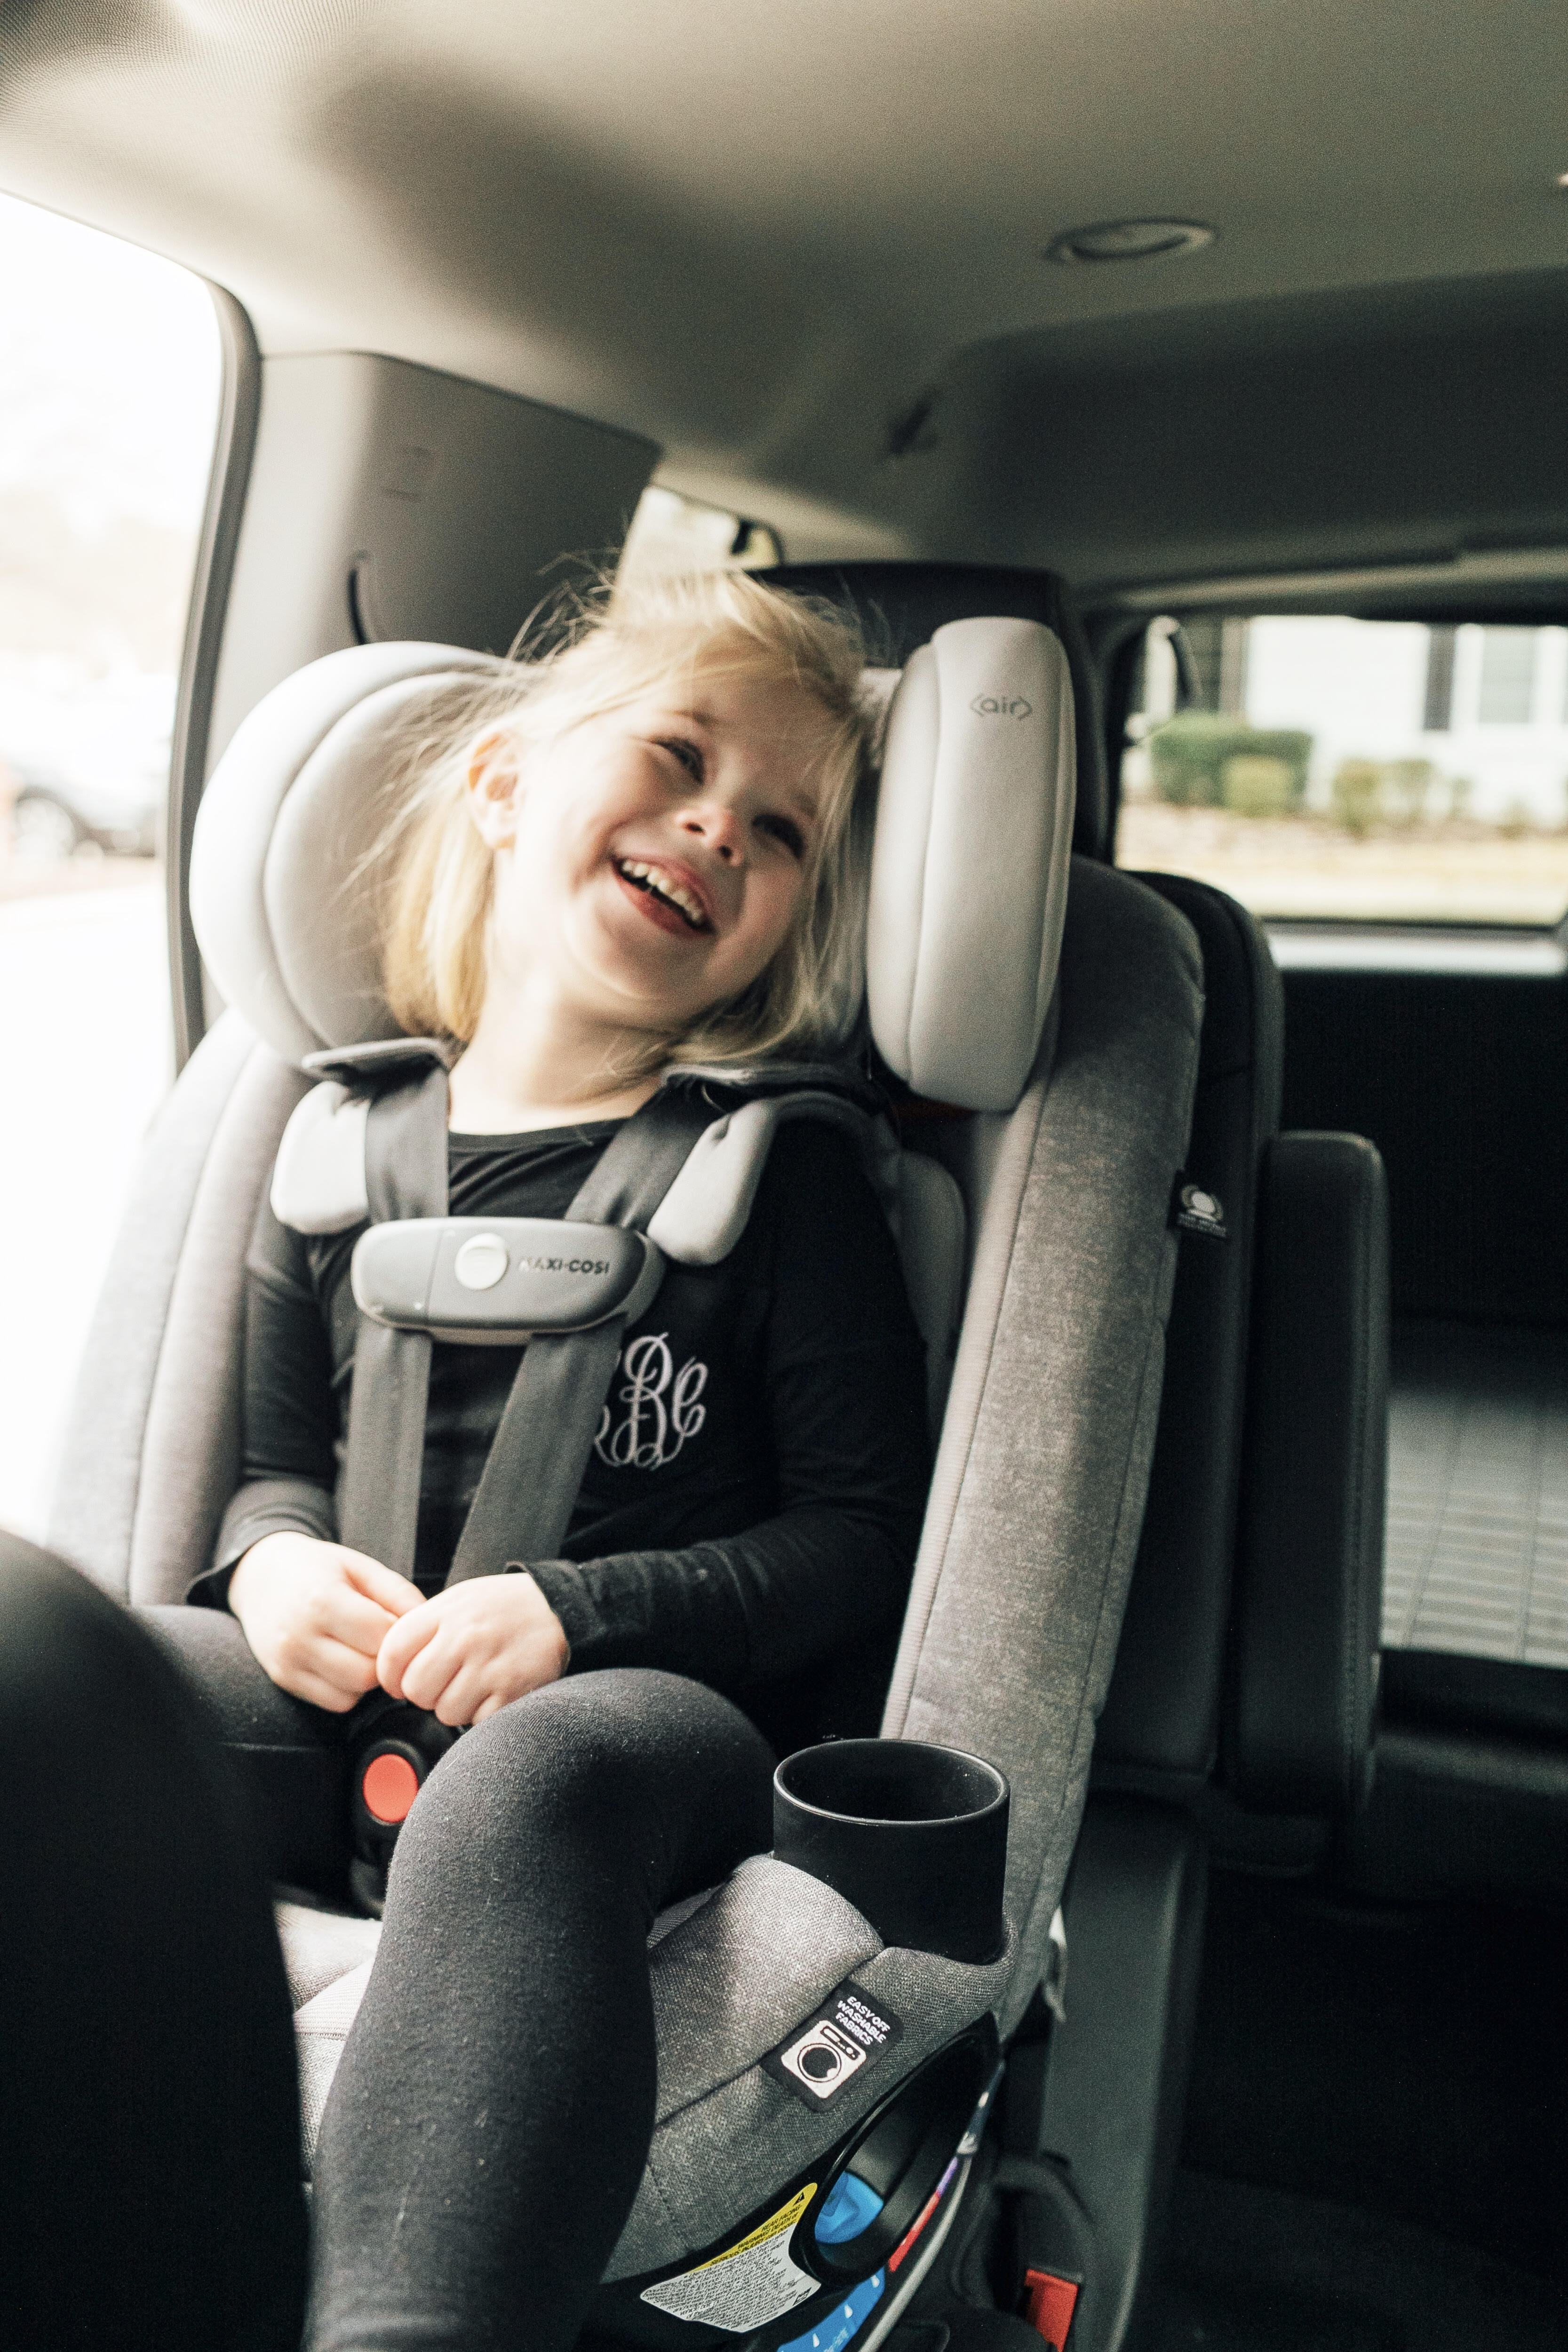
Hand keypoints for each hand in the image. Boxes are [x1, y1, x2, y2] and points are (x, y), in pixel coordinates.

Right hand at [229, 1533, 423, 1711]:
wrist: (259, 1576)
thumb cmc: (316, 1568)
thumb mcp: (359, 1566)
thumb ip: (397, 1593)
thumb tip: (429, 1623)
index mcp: (321, 1600)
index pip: (380, 1638)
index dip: (400, 1635)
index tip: (401, 1624)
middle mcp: (299, 1636)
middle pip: (367, 1673)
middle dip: (385, 1661)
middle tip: (384, 1641)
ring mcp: (288, 1662)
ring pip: (351, 1693)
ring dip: (368, 1678)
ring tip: (363, 1649)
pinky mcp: (283, 1679)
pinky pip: (333, 1702)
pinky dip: (348, 1689)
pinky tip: (345, 1661)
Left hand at [375, 1572, 568, 1726]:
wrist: (557, 1607)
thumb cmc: (501, 1606)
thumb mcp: (458, 1600)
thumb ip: (423, 1626)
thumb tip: (388, 1665)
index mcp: (446, 1613)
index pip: (393, 1653)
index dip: (389, 1676)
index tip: (399, 1681)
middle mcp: (466, 1638)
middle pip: (415, 1689)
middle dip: (425, 1693)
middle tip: (444, 1682)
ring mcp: (491, 1666)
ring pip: (445, 1711)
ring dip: (455, 1706)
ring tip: (474, 1685)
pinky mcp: (513, 1691)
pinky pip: (477, 1722)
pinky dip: (482, 1715)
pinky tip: (493, 1692)